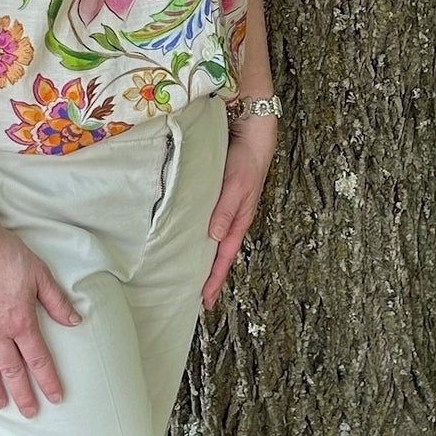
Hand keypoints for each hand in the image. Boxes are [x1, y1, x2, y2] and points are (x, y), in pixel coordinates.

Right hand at [0, 224, 80, 415]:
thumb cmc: (6, 253)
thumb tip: (74, 321)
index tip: (56, 397)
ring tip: (0, 404)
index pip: (38, 359)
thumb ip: (57, 301)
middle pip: (12, 370)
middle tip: (29, 412)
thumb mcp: (40, 274)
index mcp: (20, 322)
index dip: (49, 381)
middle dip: (23, 394)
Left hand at [202, 118, 276, 309]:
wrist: (250, 135)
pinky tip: (185, 242)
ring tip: (187, 277)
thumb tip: (215, 238)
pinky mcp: (214, 200)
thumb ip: (225, 211)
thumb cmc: (246, 161)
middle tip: (195, 299)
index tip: (205, 300)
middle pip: (218, 256)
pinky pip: (204, 225)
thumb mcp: (236, 187)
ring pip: (211, 243)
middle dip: (208, 277)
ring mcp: (222, 211)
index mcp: (238, 222)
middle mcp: (230, 221)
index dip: (214, 279)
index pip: (223, 258)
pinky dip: (196, 239)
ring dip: (202, 260)